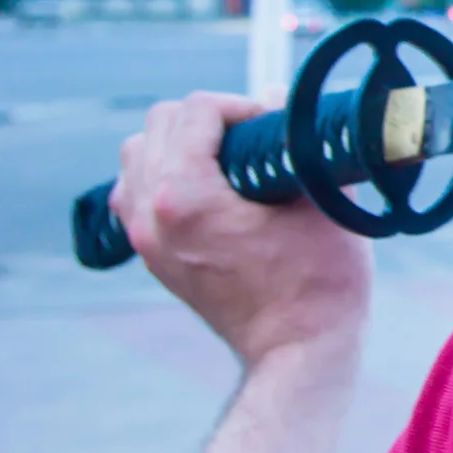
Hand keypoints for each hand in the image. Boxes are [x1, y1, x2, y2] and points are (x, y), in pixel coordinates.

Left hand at [111, 92, 371, 370]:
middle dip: (206, 118)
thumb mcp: (320, 202)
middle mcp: (151, 214)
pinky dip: (160, 176)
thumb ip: (297, 143)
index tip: (271, 123)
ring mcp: (144, 239)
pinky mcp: (151, 256)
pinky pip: (133, 193)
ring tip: (224, 157)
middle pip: (157, 124)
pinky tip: (203, 186)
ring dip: (177, 142)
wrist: (297, 351)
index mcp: (186, 197)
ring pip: (137, 155)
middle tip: (252, 135)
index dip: (239, 105)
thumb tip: (278, 102)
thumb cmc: (319, 283)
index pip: (195, 110)